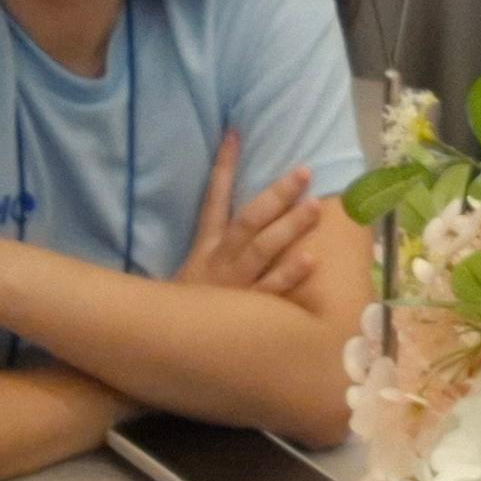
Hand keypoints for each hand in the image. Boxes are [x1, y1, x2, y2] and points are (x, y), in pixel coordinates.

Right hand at [170, 131, 331, 300]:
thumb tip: (238, 220)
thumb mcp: (194, 271)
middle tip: (305, 172)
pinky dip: (290, 274)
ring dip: (289, 227)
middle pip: (249, 220)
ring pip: (263, 249)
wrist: (165, 346)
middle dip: (277, 194)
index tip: (236, 133)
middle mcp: (221, 260)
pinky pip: (271, 290)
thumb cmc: (190, 308)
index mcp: (206, 247)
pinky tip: (312, 259)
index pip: (214, 198)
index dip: (225, 166)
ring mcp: (235, 285)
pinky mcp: (247, 311)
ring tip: (315, 206)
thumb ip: (215, 245)